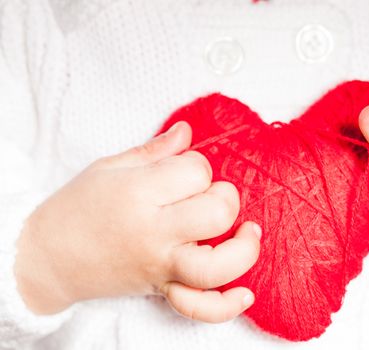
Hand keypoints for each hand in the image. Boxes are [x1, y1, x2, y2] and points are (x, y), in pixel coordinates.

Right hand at [15, 122, 260, 321]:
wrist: (48, 258)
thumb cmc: (77, 207)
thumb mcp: (110, 167)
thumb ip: (156, 150)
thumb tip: (187, 130)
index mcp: (139, 194)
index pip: (197, 171)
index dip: (198, 165)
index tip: (185, 170)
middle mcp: (154, 232)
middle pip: (217, 212)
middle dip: (225, 197)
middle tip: (209, 195)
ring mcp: (161, 265)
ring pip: (218, 265)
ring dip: (243, 247)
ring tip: (246, 231)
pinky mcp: (162, 289)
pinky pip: (200, 307)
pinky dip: (226, 306)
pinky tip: (245, 294)